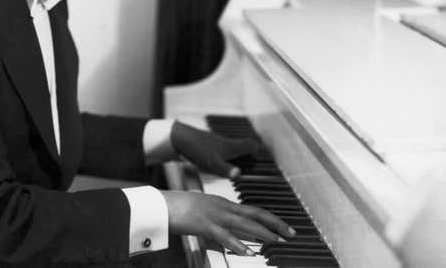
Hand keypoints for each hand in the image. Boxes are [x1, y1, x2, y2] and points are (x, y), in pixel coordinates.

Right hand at [160, 190, 295, 255]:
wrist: (163, 203)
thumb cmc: (180, 209)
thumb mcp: (205, 212)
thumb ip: (220, 221)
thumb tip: (234, 234)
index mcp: (223, 203)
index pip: (252, 210)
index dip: (271, 219)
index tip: (285, 227)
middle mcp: (223, 206)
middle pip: (255, 214)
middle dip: (275, 224)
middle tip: (291, 234)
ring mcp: (214, 215)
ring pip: (244, 223)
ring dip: (264, 233)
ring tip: (278, 242)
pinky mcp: (204, 224)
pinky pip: (224, 235)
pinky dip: (238, 243)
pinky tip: (248, 251)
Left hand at [170, 121, 258, 177]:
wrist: (180, 137)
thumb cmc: (198, 149)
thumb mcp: (213, 163)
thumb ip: (227, 170)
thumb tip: (239, 175)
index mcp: (232, 147)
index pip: (251, 145)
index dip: (256, 153)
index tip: (256, 162)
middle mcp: (227, 143)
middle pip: (243, 148)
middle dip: (245, 158)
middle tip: (244, 169)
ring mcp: (217, 143)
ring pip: (231, 149)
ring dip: (233, 159)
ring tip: (229, 170)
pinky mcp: (208, 144)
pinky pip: (220, 151)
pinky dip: (221, 158)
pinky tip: (214, 166)